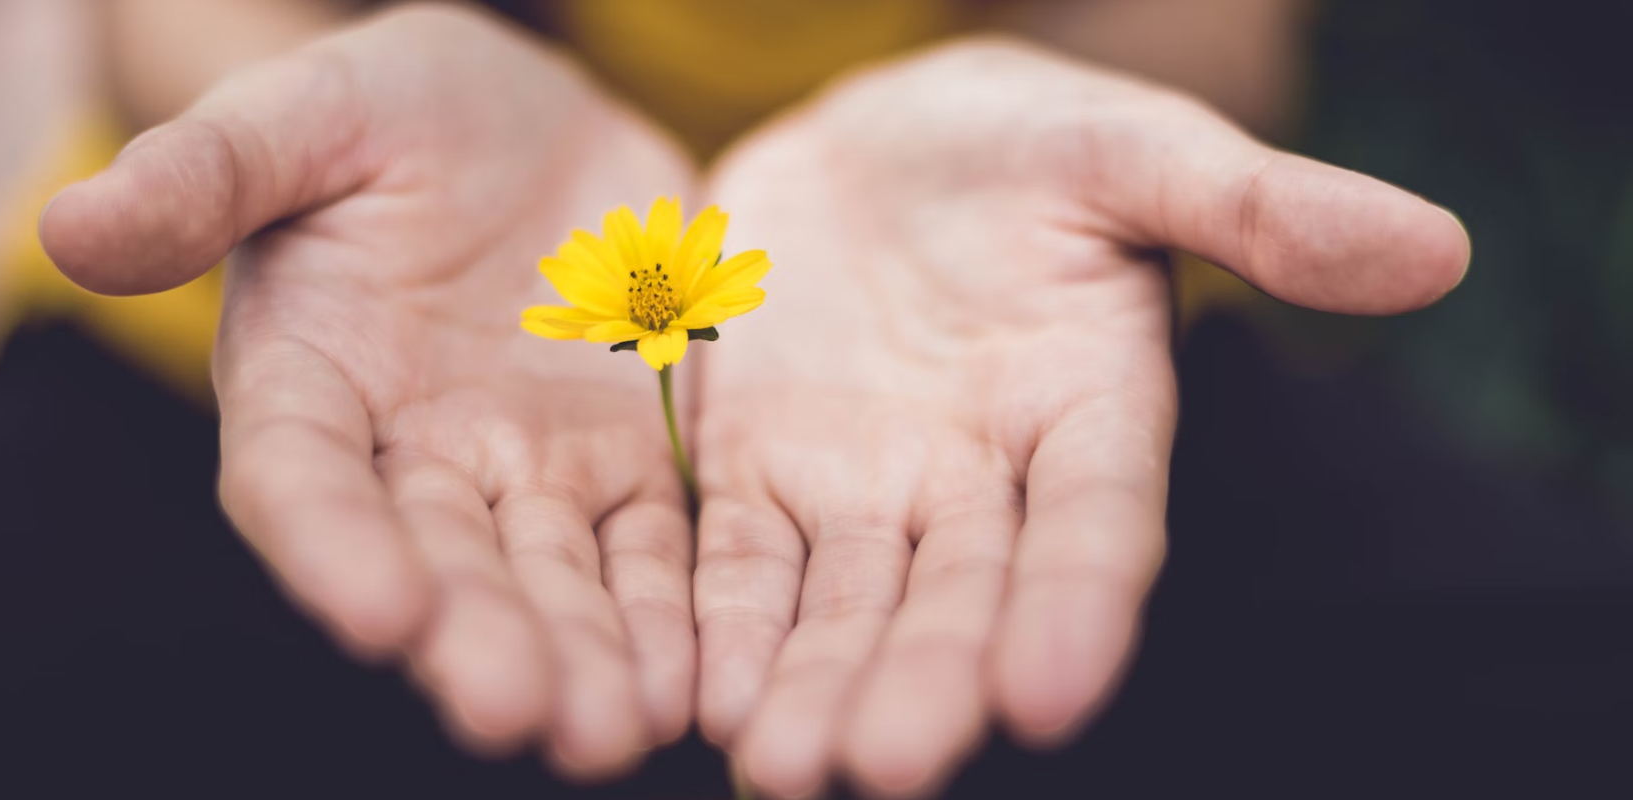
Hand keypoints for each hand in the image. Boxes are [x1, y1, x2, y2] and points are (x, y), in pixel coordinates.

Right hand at [39, 7, 697, 777]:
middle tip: (519, 712)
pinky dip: (671, 614)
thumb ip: (208, 172)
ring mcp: (525, 469)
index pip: (302, 479)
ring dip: (583, 657)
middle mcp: (411, 454)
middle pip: (438, 562)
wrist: (529, 122)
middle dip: (476, 639)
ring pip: (552, 578)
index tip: (379, 613)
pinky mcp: (626, 463)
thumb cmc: (393, 109)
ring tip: (615, 731)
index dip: (333, 547)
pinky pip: (651, 549)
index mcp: (309, 379)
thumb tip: (69, 224)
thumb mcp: (308, 113)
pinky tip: (696, 679)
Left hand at [691, 38, 1468, 797]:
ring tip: (780, 766)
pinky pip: (739, 561)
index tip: (1049, 694)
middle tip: (885, 766)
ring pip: (845, 604)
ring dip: (815, 685)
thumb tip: (1432, 247)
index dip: (1078, 606)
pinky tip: (702, 697)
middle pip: (959, 596)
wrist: (878, 144)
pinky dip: (724, 626)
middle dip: (925, 681)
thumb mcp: (1132, 150)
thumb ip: (1257, 205)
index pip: (1097, 525)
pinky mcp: (760, 471)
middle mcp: (981, 478)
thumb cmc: (1025, 143)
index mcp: (1091, 410)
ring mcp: (866, 485)